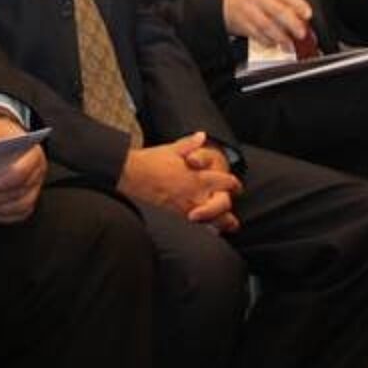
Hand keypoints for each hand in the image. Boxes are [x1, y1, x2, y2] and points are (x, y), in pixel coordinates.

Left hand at [0, 115, 45, 223]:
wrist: (6, 135)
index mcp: (33, 153)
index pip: (21, 172)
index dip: (4, 183)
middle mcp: (38, 171)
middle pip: (20, 192)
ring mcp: (36, 186)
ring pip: (22, 206)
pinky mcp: (30, 198)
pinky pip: (20, 213)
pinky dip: (2, 216)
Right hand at [118, 131, 241, 225]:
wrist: (131, 175)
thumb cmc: (150, 161)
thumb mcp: (172, 149)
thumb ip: (190, 144)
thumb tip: (202, 136)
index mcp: (198, 176)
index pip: (225, 181)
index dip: (233, 184)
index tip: (236, 186)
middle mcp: (196, 193)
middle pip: (222, 204)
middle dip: (229, 209)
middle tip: (233, 215)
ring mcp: (186, 206)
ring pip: (211, 219)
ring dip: (220, 223)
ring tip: (226, 227)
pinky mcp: (174, 215)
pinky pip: (194, 226)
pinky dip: (203, 228)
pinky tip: (206, 231)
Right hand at [223, 0, 312, 52]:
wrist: (225, 4)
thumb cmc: (252, 1)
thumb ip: (286, 5)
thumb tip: (303, 19)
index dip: (299, 5)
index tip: (308, 14)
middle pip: (278, 10)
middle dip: (291, 23)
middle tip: (301, 33)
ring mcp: (249, 11)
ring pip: (267, 25)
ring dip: (280, 37)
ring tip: (289, 45)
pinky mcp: (242, 24)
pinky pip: (256, 34)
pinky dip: (267, 41)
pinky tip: (274, 44)